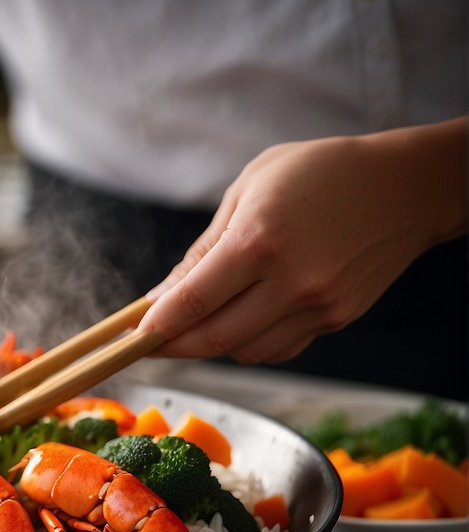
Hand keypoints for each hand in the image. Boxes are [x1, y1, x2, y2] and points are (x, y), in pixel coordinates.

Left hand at [140, 120, 465, 363]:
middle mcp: (290, 282)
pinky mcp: (336, 320)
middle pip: (212, 340)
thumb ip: (203, 249)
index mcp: (260, 241)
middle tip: (149, 341)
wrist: (406, 187)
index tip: (130, 334)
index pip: (192, 303)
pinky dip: (249, 344)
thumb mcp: (249, 189)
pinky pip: (277, 350)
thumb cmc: (322, 173)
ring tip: (198, 323)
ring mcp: (317, 306)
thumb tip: (162, 296)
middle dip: (172, 346)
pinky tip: (241, 320)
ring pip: (243, 352)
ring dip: (211, 345)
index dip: (155, 326)